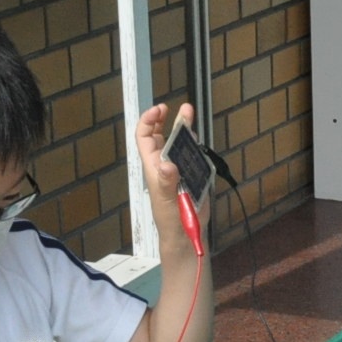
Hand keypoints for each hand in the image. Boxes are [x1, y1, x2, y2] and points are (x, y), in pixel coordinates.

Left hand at [134, 102, 205, 241]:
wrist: (186, 233)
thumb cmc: (170, 219)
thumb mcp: (166, 201)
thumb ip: (167, 182)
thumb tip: (167, 164)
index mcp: (153, 167)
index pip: (144, 138)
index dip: (148, 122)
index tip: (159, 110)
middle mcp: (164, 164)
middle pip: (160, 136)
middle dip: (164, 119)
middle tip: (172, 107)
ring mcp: (179, 168)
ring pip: (178, 143)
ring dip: (183, 128)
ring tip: (189, 113)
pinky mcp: (192, 174)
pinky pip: (192, 154)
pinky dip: (194, 143)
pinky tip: (197, 137)